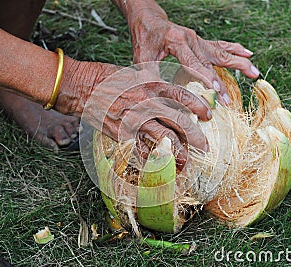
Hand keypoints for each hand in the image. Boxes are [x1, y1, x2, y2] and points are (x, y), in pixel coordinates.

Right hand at [58, 60, 210, 168]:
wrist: (82, 86)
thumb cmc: (107, 77)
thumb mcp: (135, 75)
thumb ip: (153, 85)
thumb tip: (171, 95)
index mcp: (151, 85)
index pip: (181, 95)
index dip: (197, 106)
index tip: (208, 115)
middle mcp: (146, 103)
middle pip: (178, 122)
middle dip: (194, 136)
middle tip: (204, 147)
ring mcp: (135, 119)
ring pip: (163, 139)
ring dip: (177, 153)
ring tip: (187, 162)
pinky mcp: (122, 133)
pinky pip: (140, 151)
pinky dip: (151, 161)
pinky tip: (160, 168)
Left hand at [127, 8, 259, 103]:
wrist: (148, 20)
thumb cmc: (143, 39)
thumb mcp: (141, 57)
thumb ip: (148, 75)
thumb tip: (152, 95)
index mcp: (176, 41)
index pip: (193, 62)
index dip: (205, 76)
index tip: (216, 90)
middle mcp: (191, 38)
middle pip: (210, 61)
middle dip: (220, 83)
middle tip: (228, 100)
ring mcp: (198, 40)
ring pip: (221, 52)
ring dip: (239, 63)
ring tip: (255, 73)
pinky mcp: (200, 42)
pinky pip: (220, 46)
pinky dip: (235, 50)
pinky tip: (248, 53)